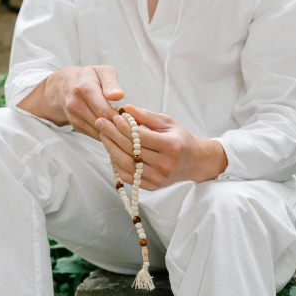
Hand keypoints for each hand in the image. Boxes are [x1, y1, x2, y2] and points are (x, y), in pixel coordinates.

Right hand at [54, 65, 125, 140]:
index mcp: (85, 89)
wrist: (64, 85)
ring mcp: (73, 116)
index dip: (119, 117)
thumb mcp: (102, 71)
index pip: (104, 110)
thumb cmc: (89, 76)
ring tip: (127, 131)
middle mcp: (76, 104)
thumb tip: (119, 96)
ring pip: (97, 131)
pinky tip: (115, 132)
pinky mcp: (74, 125)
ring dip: (112, 133)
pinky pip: (93, 134)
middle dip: (118, 127)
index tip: (132, 120)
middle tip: (133, 129)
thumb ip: (111, 82)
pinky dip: (105, 135)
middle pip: (100, 123)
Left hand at [94, 104, 212, 189]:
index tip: (113, 116)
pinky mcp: (152, 186)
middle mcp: (165, 164)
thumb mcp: (167, 123)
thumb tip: (127, 109)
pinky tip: (112, 151)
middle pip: (131, 150)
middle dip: (113, 135)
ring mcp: (158, 178)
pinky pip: (129, 177)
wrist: (194, 161)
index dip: (124, 126)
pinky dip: (118, 164)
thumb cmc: (180, 139)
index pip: (141, 136)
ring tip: (103, 135)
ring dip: (111, 149)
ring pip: (127, 164)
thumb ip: (146, 116)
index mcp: (171, 146)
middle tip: (100, 123)